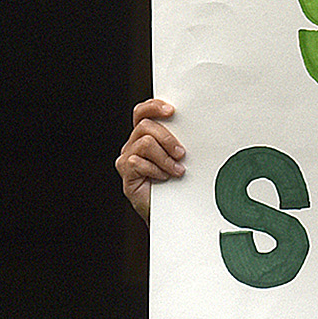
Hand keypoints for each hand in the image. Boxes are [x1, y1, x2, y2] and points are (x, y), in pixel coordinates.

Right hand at [116, 98, 185, 222]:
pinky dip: (156, 170)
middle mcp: (132, 144)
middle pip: (145, 126)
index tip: (172, 110)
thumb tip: (192, 128)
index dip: (154, 107)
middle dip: (167, 138)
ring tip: (176, 170)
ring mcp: (126, 158)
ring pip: (145, 143)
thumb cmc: (175, 183)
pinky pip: (138, 162)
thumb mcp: (178, 157)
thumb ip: (176, 142)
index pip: (142, 112)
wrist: (168, 211)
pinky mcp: (125, 172)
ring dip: (165, 158)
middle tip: (181, 153)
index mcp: (145, 136)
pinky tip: (164, 178)